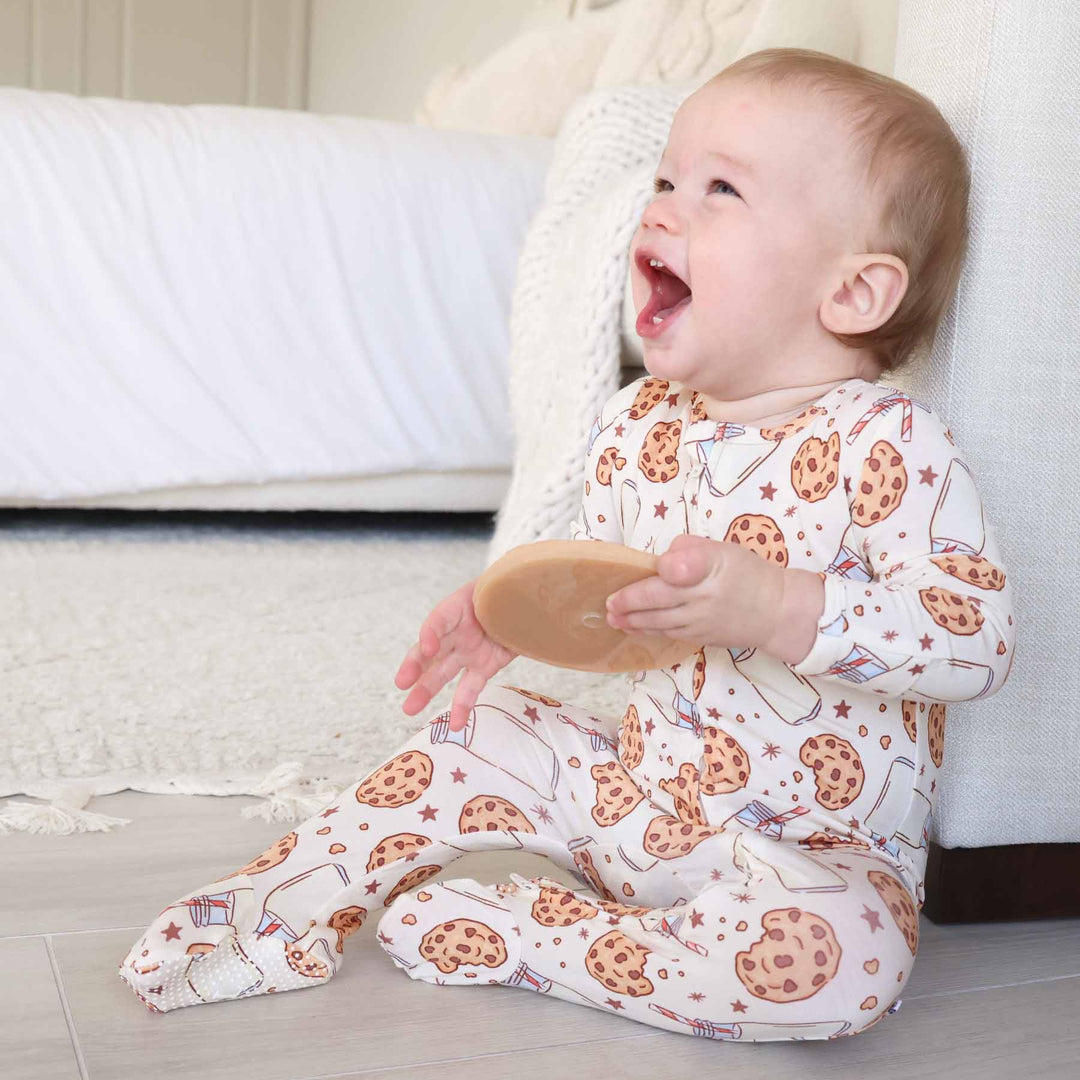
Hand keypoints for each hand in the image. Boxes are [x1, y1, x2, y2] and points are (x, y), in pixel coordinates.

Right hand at [394, 580, 518, 732]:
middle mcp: (457, 631)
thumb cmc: (510, 591)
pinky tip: (457, 725)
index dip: (431, 633)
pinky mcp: (483, 667)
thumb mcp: (503, 592)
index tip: (428, 648)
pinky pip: (469, 688)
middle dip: (416, 666)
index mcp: (459, 607)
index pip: (439, 620)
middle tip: (402, 683)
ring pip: (442, 673)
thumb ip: (498, 604)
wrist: (526, 601)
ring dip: (426, 691)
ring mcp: (468, 651)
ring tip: (409, 709)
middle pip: (432, 649)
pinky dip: (462, 707)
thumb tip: (504, 615)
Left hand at [604, 534, 786, 650]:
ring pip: (659, 621)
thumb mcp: (723, 549)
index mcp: (712, 566)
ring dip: (632, 620)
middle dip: (630, 602)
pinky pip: (668, 633)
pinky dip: (648, 630)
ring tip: (612, 618)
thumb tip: (661, 560)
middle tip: (608, 603)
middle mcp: (704, 595)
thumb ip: (689, 548)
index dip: (668, 567)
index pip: (684, 567)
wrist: (776, 611)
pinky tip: (632, 626)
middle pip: (660, 599)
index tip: (657, 567)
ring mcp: (701, 620)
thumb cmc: (746, 573)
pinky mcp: (701, 637)